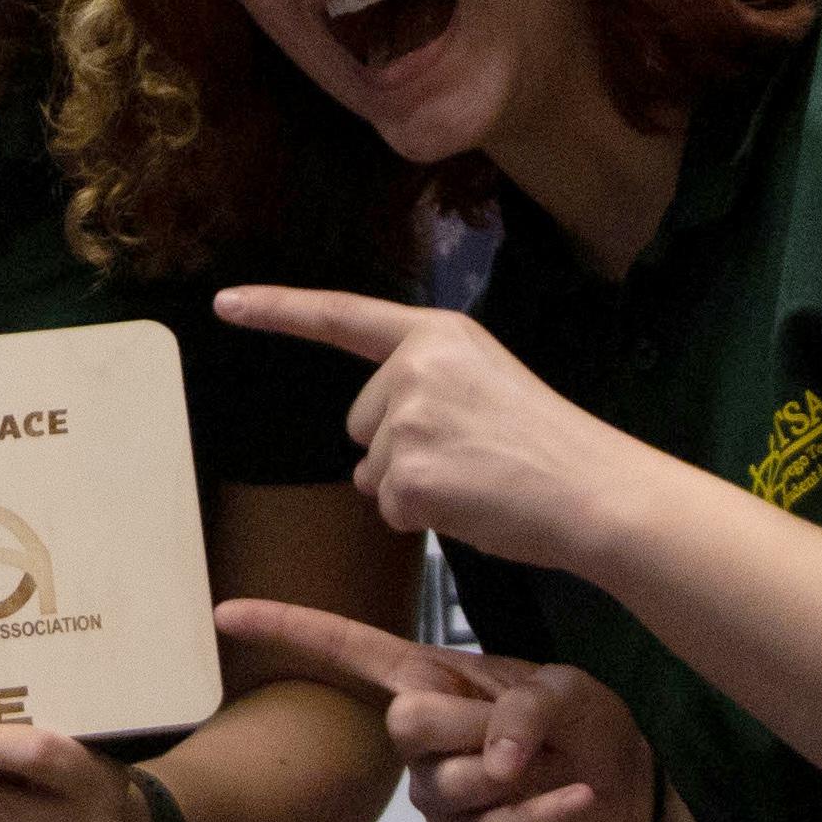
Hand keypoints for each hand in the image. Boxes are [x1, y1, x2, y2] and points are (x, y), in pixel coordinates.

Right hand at [215, 599, 666, 821]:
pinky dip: (540, 816)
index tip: (224, 615)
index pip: (346, 649)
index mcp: (430, 677)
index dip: (287, 629)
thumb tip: (494, 761)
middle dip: (470, 726)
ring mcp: (431, 792)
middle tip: (526, 732)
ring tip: (557, 767)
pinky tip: (575, 798)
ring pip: (446, 784)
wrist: (623, 796)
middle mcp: (418, 733)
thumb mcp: (569, 692)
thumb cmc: (583, 725)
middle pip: (403, 723)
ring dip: (516, 777)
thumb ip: (528, 708)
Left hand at [216, 287, 633, 572]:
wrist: (596, 491)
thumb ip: (424, 389)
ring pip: (372, 470)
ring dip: (413, 486)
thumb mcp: (484, 384)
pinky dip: (423, 518)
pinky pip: (389, 509)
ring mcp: (408, 420)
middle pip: (359, 421)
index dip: (278, 311)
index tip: (225, 303)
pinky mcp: (408, 474)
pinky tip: (473, 504)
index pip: (342, 316)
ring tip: (478, 480)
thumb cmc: (547, 447)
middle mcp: (415, 366)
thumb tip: (372, 449)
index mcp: (437, 334)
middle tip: (472, 457)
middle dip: (399, 448)